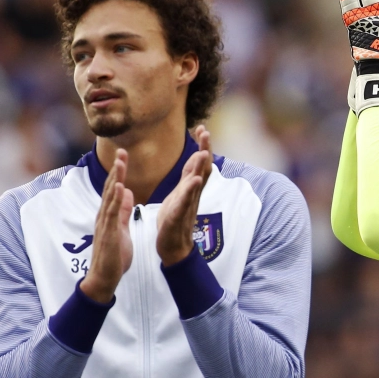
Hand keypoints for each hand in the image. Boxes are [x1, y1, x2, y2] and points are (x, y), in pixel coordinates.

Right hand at [80, 149, 133, 303]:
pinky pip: (112, 214)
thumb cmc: (113, 256)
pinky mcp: (107, 233)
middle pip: (110, 188)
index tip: (124, 156)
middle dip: (116, 169)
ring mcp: (104, 224)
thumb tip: (128, 193)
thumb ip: (124, 211)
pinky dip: (116, 199)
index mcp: (109, 215)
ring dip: (115, 179)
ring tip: (120, 163)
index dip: (119, 172)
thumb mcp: (122, 228)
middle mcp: (104, 216)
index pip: (114, 189)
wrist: (104, 278)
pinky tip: (120, 187)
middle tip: (122, 151)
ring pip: (109, 197)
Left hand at [156, 126, 212, 266]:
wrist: (173, 249)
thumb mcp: (178, 196)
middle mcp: (192, 195)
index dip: (201, 146)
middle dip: (204, 150)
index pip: (198, 164)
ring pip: (196, 183)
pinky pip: (186, 202)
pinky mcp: (178, 217)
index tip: (201, 128)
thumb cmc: (174, 223)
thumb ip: (187, 179)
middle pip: (202, 169)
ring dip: (200, 167)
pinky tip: (195, 180)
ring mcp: (187, 205)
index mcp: (189, 189)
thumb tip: (194, 162)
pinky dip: (190, 190)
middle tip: (206, 132)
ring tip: (203, 151)